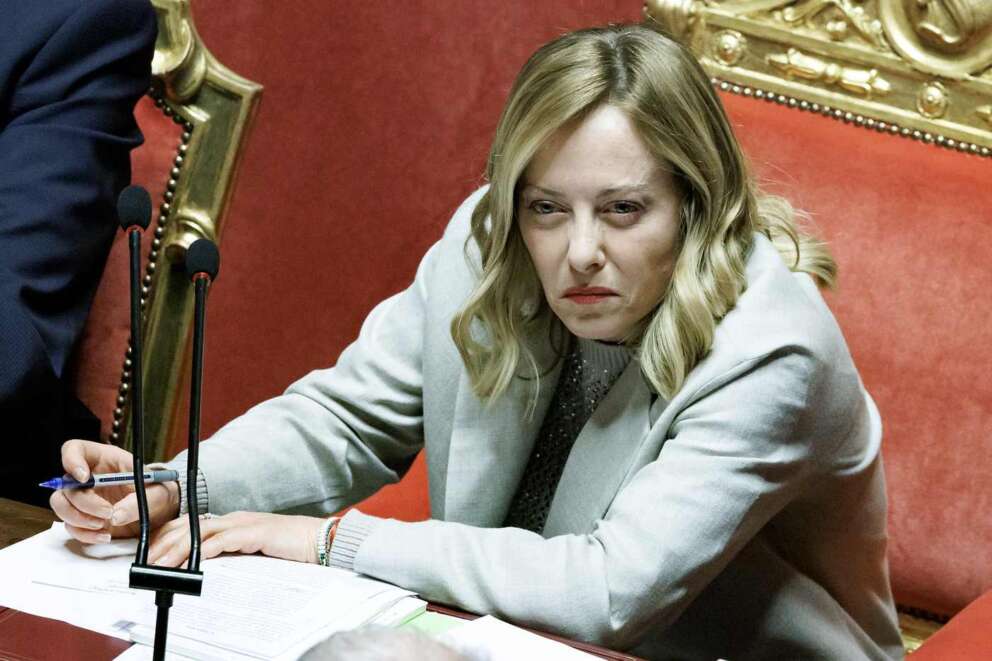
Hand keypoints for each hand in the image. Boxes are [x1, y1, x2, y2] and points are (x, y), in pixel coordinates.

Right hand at [50, 439, 179, 543]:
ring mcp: (83, 498)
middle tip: (107, 512)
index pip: (74, 449)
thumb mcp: (156, 492)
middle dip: (84, 502)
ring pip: (61, 506)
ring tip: (105, 524)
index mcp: (103, 458)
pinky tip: (105, 535)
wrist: (160, 510)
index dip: (71, 460)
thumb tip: (115, 516)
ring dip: (79, 519)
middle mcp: (87, 477)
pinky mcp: (84, 518)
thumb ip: (138, 501)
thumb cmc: (156, 492)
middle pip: (65, 485)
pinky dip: (85, 534)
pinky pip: (71, 526)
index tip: (85, 478)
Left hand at [148, 512, 324, 566]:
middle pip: (190, 526)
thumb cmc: (289, 547)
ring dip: (178, 550)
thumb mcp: (253, 550)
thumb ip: (232, 553)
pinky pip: (225, 540)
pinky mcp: (256, 532)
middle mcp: (234, 518)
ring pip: (201, 533)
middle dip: (165, 545)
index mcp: (232, 521)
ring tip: (162, 566)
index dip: (168, 537)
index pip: (191, 524)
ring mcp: (245, 523)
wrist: (318, 540)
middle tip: (148, 563)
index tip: (151, 554)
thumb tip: (206, 568)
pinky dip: (206, 551)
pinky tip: (194, 561)